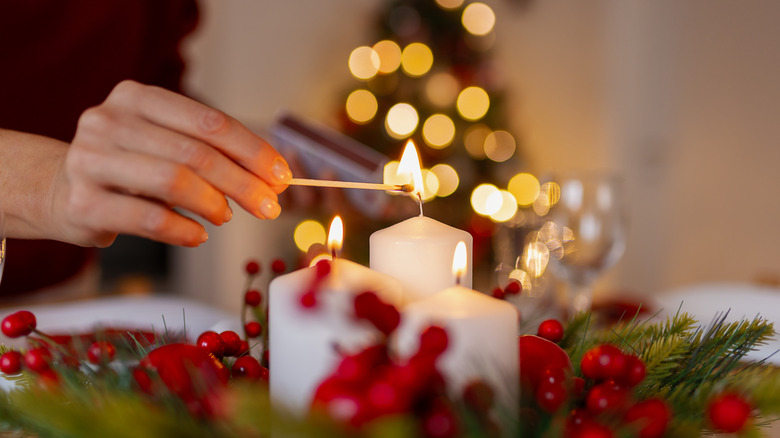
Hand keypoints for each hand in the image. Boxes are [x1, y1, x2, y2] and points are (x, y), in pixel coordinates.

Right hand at [51, 80, 290, 246]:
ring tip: (226, 215)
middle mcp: (108, 121)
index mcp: (136, 97)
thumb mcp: (164, 143)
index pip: (210, 122)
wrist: (60, 189)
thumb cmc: (129, 165)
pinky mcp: (83, 203)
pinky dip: (184, 231)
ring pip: (174, 182)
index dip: (253, 151)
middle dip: (243, 183)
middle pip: (196, 154)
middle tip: (269, 207)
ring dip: (214, 204)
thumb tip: (272, 179)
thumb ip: (211, 151)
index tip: (281, 176)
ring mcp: (90, 160)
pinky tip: (199, 235)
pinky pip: (150, 219)